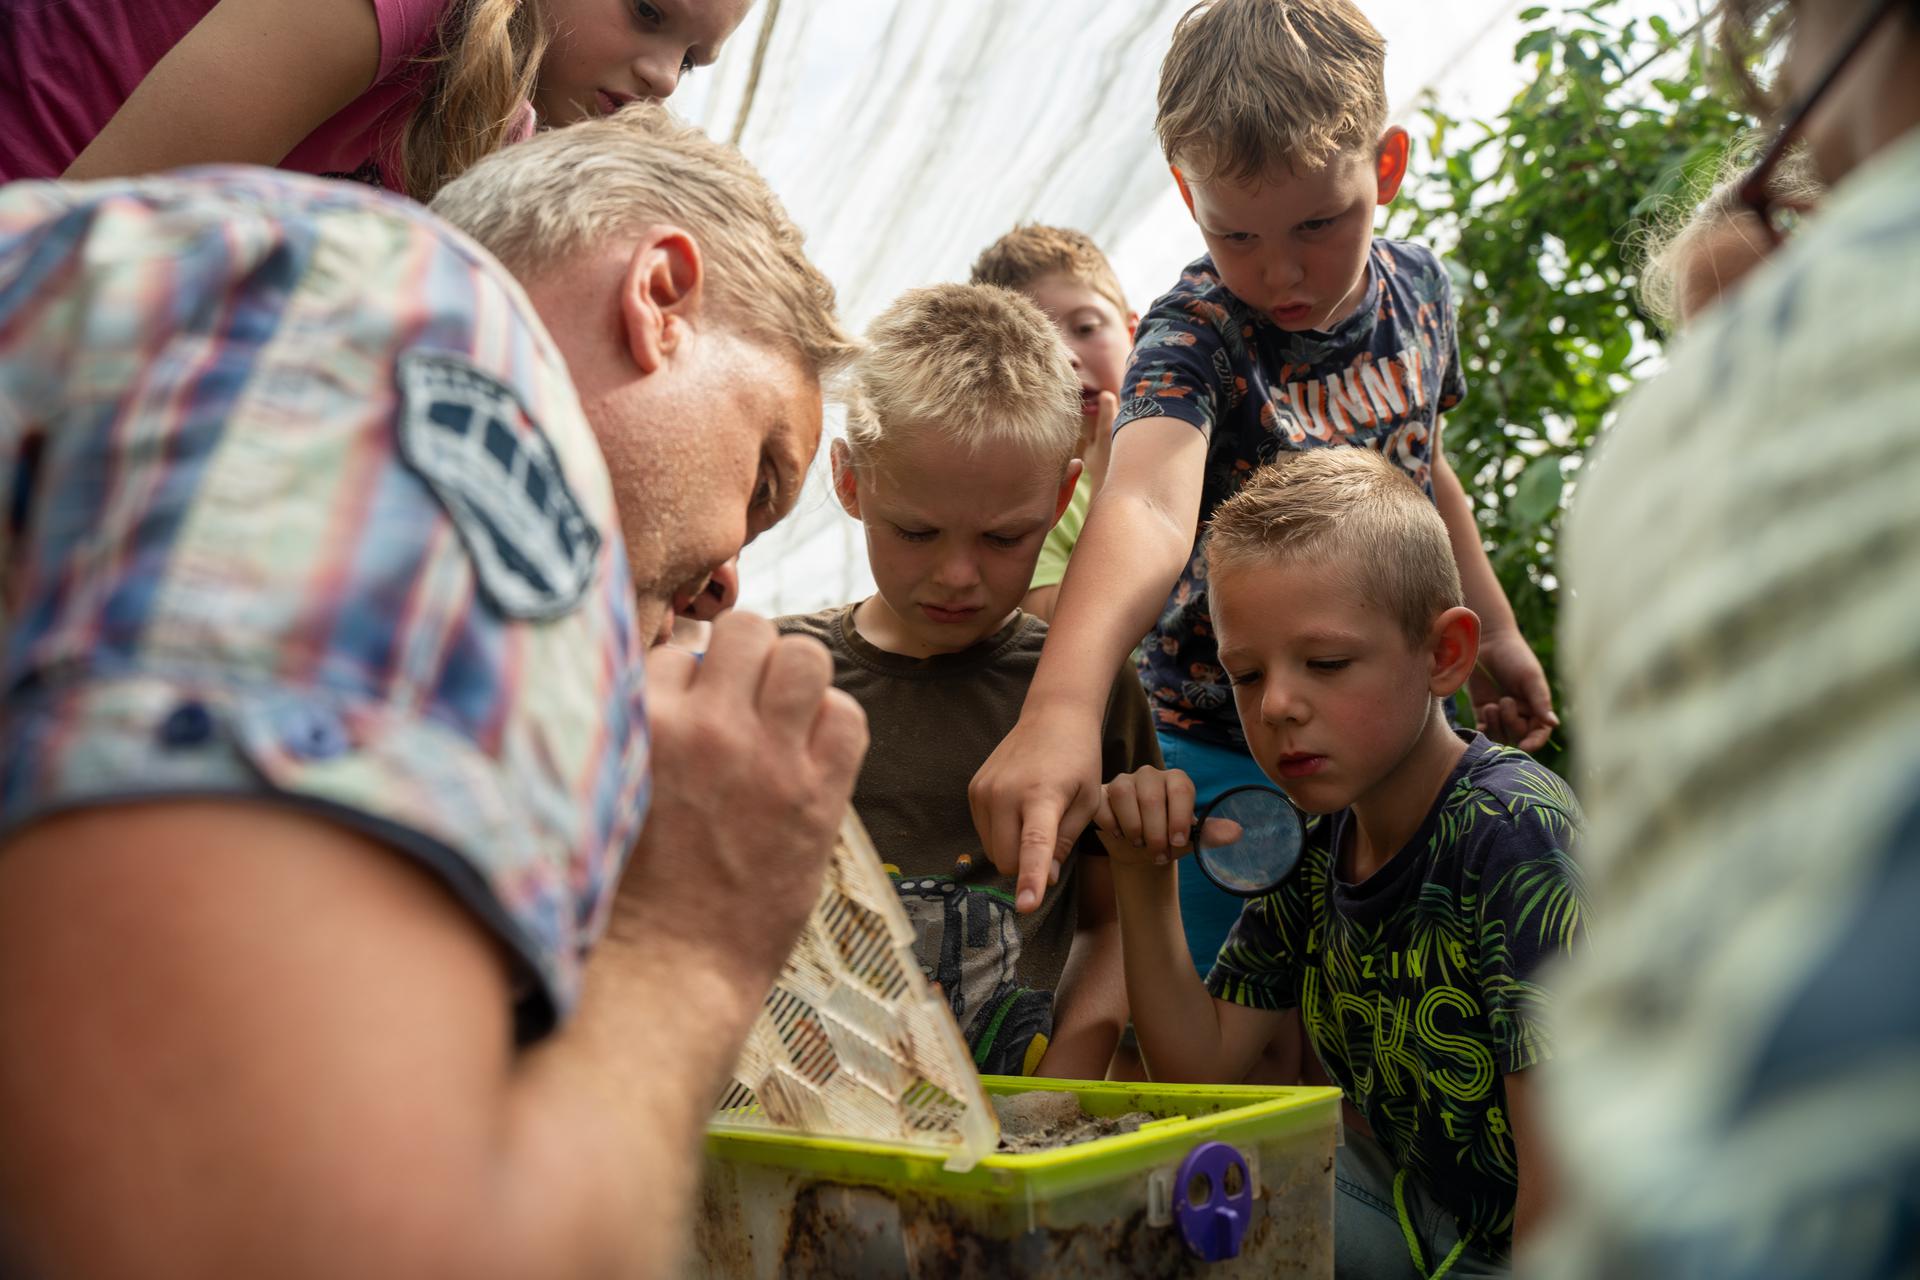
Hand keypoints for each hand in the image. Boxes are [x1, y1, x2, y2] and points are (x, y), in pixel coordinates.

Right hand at [615, 612, 867, 986]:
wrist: (667, 969)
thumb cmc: (627, 890)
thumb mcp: (611, 787)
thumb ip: (641, 729)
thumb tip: (677, 671)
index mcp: (639, 725)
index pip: (676, 650)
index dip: (690, 678)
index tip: (695, 712)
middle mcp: (704, 728)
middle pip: (746, 630)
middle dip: (749, 657)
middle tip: (748, 703)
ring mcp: (766, 759)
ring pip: (805, 655)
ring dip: (798, 679)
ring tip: (785, 719)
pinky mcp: (817, 797)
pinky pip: (849, 716)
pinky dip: (836, 726)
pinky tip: (814, 756)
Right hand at [969, 706, 1102, 913]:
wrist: (1052, 717)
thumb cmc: (1079, 760)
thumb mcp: (1087, 802)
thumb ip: (1066, 842)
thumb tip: (1046, 880)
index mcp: (1042, 796)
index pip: (1034, 845)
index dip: (1031, 878)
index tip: (1026, 906)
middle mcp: (1006, 793)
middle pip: (1006, 860)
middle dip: (1025, 867)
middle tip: (1051, 843)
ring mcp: (984, 790)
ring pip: (992, 850)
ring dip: (1012, 849)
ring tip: (1035, 818)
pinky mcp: (973, 789)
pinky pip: (984, 833)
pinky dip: (1001, 834)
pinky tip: (1019, 809)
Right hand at [1091, 767, 1240, 868]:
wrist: (1140, 850)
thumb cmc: (1168, 840)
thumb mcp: (1191, 840)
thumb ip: (1210, 834)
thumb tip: (1237, 832)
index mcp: (1176, 781)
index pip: (1180, 789)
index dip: (1179, 817)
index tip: (1178, 842)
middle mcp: (1150, 775)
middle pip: (1151, 796)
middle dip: (1155, 831)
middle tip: (1158, 853)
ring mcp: (1124, 781)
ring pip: (1124, 793)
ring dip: (1132, 826)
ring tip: (1138, 844)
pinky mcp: (1102, 793)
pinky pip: (1101, 802)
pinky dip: (1109, 822)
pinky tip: (1118, 835)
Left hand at [1469, 628, 1557, 752]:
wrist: (1487, 643)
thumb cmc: (1515, 656)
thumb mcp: (1530, 678)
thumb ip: (1540, 701)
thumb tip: (1554, 725)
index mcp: (1536, 708)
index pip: (1539, 734)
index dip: (1534, 743)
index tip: (1525, 746)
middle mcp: (1520, 715)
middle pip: (1517, 736)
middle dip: (1511, 723)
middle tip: (1505, 701)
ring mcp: (1500, 715)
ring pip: (1500, 737)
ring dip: (1496, 725)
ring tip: (1492, 705)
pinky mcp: (1481, 712)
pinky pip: (1483, 731)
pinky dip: (1483, 728)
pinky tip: (1484, 711)